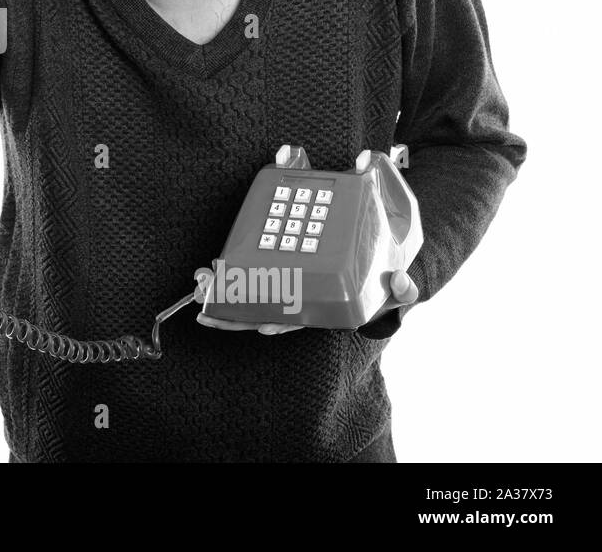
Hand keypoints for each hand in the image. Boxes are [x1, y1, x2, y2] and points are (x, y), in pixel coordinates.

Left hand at [195, 269, 418, 335]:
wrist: (378, 276)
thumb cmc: (383, 287)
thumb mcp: (398, 289)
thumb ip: (403, 288)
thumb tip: (402, 281)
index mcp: (326, 310)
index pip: (301, 321)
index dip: (282, 323)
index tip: (266, 326)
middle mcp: (303, 307)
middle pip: (265, 317)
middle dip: (235, 319)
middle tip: (207, 314)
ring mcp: (289, 296)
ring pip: (251, 305)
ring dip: (224, 303)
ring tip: (198, 297)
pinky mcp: (280, 281)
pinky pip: (251, 286)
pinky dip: (231, 284)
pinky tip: (211, 278)